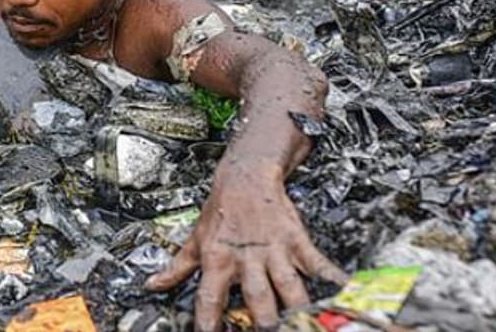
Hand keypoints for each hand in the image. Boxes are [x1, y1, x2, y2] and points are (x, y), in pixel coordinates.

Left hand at [145, 164, 346, 330]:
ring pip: (288, 285)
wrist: (245, 177)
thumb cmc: (220, 212)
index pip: (209, 298)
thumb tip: (152, 285)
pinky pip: (316, 263)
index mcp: (217, 260)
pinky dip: (331, 276)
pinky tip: (343, 289)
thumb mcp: (194, 239)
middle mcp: (245, 258)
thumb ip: (177, 268)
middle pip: (257, 297)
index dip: (208, 322)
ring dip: (296, 307)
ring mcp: (273, 251)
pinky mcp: (295, 241)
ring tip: (304, 323)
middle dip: (265, 321)